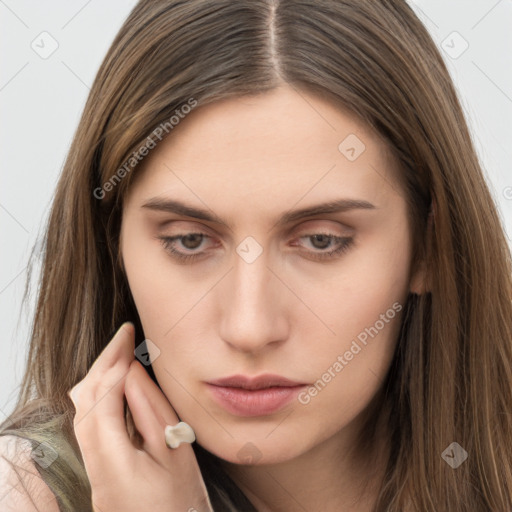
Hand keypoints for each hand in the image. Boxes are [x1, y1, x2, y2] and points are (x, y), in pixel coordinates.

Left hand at [68, 322, 212, 511]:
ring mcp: (93, 465)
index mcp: (112, 458)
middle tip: (124, 335)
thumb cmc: (180, 502)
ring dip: (99, 376)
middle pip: (84, 399)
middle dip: (103, 361)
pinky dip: (100, 393)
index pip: (102, 395)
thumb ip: (152, 409)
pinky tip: (117, 384)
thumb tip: (134, 372)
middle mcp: (94, 461)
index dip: (115, 362)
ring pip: (83, 409)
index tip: (132, 338)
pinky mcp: (99, 466)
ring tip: (121, 352)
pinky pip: (90, 421)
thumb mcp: (176, 453)